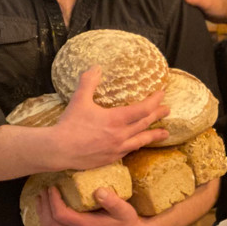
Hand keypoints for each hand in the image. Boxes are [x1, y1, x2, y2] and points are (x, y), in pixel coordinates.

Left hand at [26, 185, 157, 225]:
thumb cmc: (128, 222)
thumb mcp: (125, 210)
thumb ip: (112, 201)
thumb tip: (99, 191)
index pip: (62, 215)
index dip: (53, 201)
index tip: (52, 187)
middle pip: (51, 223)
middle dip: (44, 205)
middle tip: (44, 190)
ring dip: (41, 215)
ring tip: (39, 200)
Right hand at [52, 66, 169, 167]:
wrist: (59, 150)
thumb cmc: (70, 125)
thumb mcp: (79, 100)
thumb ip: (89, 82)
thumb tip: (96, 67)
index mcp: (116, 119)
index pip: (143, 109)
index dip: (154, 101)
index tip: (162, 94)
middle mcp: (121, 135)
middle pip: (145, 124)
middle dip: (158, 115)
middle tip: (167, 109)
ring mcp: (117, 149)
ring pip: (141, 140)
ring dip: (154, 135)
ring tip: (165, 133)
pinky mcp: (111, 158)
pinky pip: (129, 151)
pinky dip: (137, 144)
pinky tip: (139, 144)